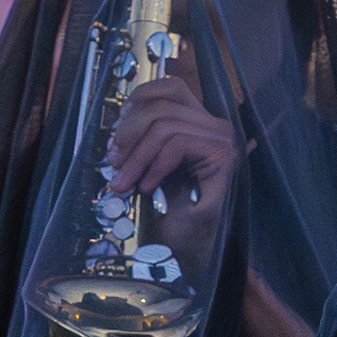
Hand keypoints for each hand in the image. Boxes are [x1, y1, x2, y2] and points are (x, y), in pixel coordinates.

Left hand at [106, 77, 239, 262]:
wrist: (195, 248)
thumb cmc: (174, 211)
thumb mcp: (153, 167)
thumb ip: (145, 142)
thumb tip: (119, 128)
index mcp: (200, 123)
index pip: (170, 88)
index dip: (140, 99)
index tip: (118, 130)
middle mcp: (216, 126)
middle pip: (162, 107)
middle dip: (128, 135)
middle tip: (114, 164)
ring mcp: (223, 140)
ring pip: (165, 126)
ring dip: (136, 157)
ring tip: (124, 183)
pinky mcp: (223, 157)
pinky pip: (176, 145)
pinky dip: (155, 166)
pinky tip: (148, 188)